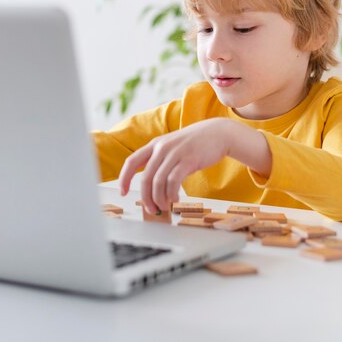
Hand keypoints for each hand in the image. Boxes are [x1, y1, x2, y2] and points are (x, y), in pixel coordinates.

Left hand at [118, 118, 235, 213]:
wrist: (218, 133)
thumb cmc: (195, 144)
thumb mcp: (173, 147)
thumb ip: (161, 161)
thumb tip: (153, 187)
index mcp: (155, 144)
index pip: (131, 161)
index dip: (124, 178)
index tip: (123, 192)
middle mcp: (162, 147)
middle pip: (145, 177)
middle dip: (146, 197)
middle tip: (151, 209)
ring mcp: (175, 153)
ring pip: (158, 182)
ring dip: (159, 199)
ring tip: (164, 206)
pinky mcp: (188, 160)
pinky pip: (173, 181)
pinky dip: (172, 194)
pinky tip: (175, 199)